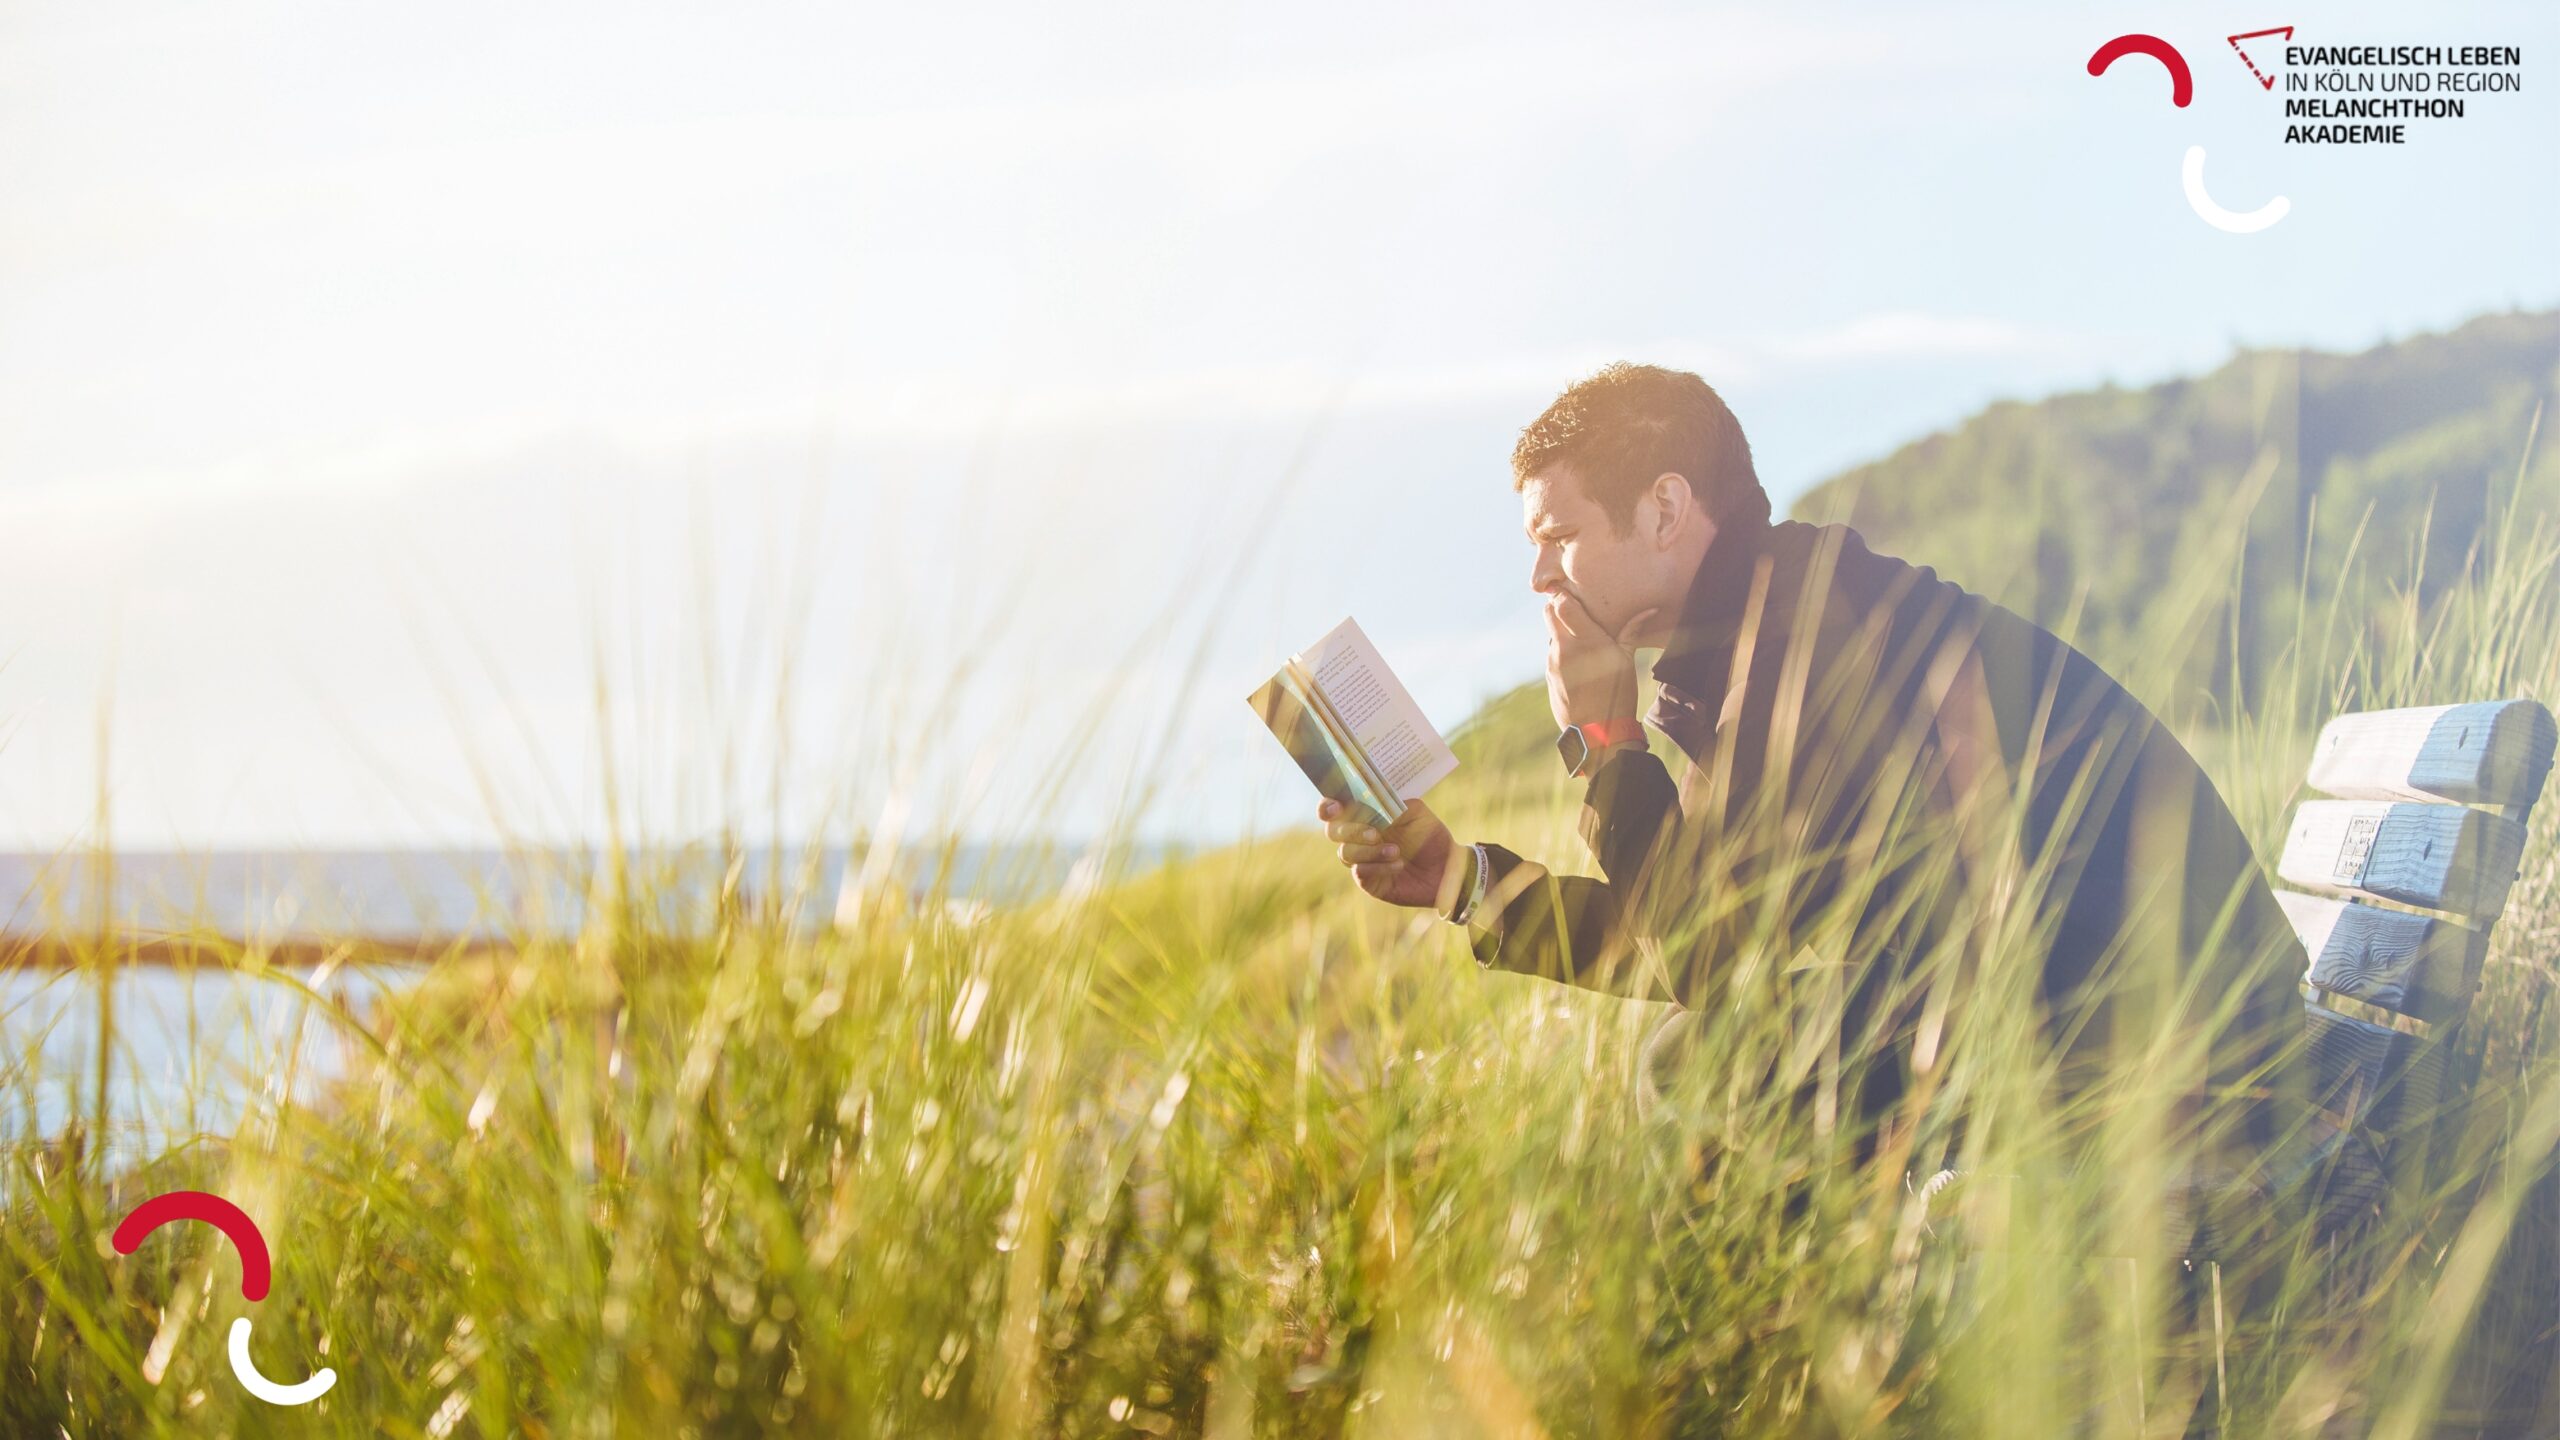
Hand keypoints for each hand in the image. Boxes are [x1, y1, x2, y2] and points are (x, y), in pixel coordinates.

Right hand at [1320, 797, 1458, 911]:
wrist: (1447, 868)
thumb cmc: (1430, 837)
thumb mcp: (1416, 812)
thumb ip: (1393, 802)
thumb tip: (1372, 799)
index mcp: (1365, 815)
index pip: (1335, 808)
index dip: (1327, 806)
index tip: (1336, 807)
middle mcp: (1357, 837)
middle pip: (1333, 831)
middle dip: (1351, 830)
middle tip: (1375, 834)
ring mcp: (1361, 860)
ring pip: (1345, 853)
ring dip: (1369, 851)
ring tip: (1396, 851)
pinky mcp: (1368, 881)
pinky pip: (1360, 872)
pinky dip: (1378, 867)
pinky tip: (1398, 864)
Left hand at [1544, 593, 1656, 729]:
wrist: (1597, 732)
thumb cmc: (1618, 694)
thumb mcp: (1627, 661)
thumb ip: (1632, 631)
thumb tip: (1650, 610)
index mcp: (1585, 639)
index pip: (1561, 604)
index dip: (1565, 595)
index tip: (1575, 594)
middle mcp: (1564, 648)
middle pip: (1549, 613)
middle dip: (1559, 608)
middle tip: (1576, 610)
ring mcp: (1553, 662)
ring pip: (1551, 634)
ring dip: (1561, 631)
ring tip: (1582, 638)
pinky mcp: (1549, 676)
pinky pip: (1552, 654)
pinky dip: (1561, 651)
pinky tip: (1579, 661)